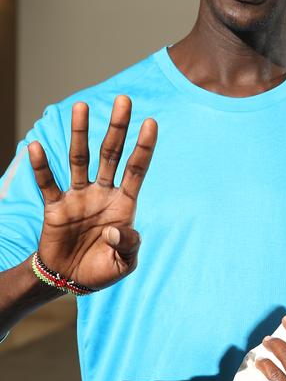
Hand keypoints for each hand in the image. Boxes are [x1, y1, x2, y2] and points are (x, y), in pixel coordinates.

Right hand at [28, 95, 156, 290]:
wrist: (71, 281)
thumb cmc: (103, 269)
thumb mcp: (125, 263)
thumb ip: (128, 246)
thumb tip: (113, 231)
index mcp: (124, 204)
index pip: (136, 169)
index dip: (144, 147)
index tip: (152, 122)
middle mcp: (102, 193)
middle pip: (111, 153)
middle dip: (117, 128)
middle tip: (124, 99)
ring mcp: (78, 197)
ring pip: (80, 159)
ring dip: (80, 133)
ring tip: (81, 106)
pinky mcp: (55, 207)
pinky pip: (48, 184)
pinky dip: (42, 167)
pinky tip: (37, 147)